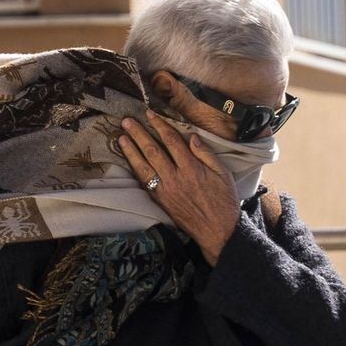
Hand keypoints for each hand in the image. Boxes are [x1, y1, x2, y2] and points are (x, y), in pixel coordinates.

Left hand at [117, 113, 239, 263]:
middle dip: (138, 134)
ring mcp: (165, 190)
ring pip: (143, 167)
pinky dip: (135, 170)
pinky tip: (129, 161)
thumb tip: (191, 137)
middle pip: (152, 151)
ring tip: (121, 138)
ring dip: (130, 151)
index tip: (149, 114)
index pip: (171, 140)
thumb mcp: (223, 173)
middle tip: (126, 121)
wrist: (217, 231)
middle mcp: (175, 178)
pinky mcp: (161, 201)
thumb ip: (206, 153)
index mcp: (191, 168)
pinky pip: (144, 182)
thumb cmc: (224, 201)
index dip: (159, 125)